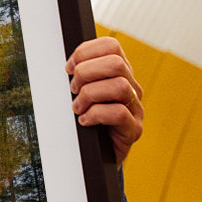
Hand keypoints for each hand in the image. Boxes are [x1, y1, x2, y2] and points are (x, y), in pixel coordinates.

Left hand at [66, 36, 143, 164]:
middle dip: (86, 73)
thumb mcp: (80, 93)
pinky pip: (119, 113)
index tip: (68, 68)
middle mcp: (132, 87)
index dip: (85, 52)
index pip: (110, 46)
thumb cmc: (86, 121)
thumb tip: (66, 66)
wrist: (96, 156)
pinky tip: (84, 121)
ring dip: (90, 95)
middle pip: (116, 63)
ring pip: (119, 86)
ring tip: (78, 108)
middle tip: (73, 90)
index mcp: (119, 73)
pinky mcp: (134, 129)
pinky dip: (95, 115)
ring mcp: (136, 108)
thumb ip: (79, 76)